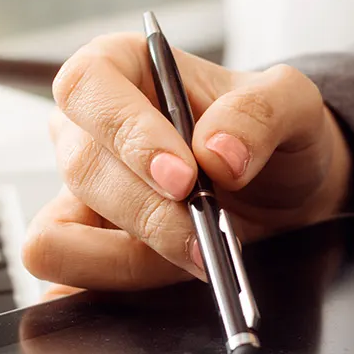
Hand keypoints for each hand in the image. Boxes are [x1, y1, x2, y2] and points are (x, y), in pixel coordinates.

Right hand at [24, 33, 352, 289]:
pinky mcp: (83, 244)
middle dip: (150, 212)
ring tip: (198, 255)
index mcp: (121, 68)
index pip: (87, 86)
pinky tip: (154, 284)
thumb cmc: (270, 132)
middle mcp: (87, 127)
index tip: (183, 176)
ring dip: (132, 258)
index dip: (127, 133)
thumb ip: (261, 112)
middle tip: (209, 233)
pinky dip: (105, 286)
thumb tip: (216, 153)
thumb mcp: (292, 102)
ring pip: (63, 232)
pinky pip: (62, 272)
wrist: (284, 190)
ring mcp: (78, 190)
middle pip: (82, 168)